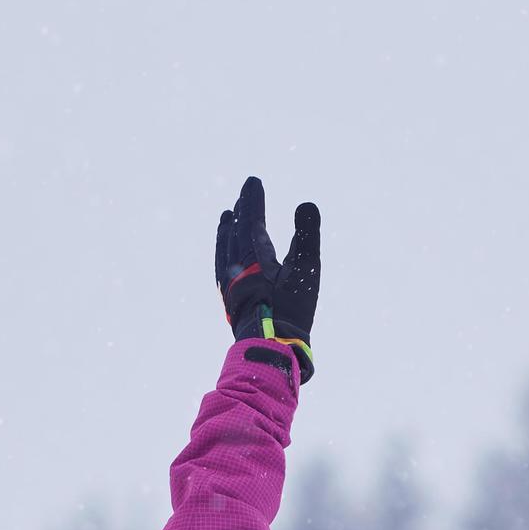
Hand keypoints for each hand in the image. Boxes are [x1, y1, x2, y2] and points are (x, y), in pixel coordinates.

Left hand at [214, 176, 319, 371]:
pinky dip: (223, 255)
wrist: (269, 347)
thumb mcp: (306, 269)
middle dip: (241, 212)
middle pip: (235, 232)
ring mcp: (229, 285)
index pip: (250, 219)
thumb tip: (306, 204)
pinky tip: (224, 259)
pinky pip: (221, 269)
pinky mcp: (230, 301)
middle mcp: (235, 266)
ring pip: (224, 250)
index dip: (252, 200)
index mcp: (253, 254)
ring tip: (227, 218)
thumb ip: (307, 234)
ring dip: (226, 231)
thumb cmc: (290, 309)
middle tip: (244, 195)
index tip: (253, 182)